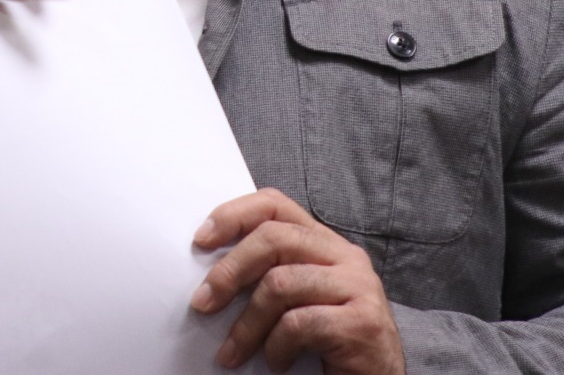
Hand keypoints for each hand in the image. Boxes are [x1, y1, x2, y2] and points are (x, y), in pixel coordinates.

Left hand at [191, 188, 403, 374]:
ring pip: (280, 284)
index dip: (234, 215)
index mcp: (326, 244)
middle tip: (202, 303)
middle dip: (229, 271)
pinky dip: (276, 347)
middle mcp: (346, 257)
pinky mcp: (362, 322)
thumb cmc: (330, 344)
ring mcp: (358, 287)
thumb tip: (211, 277)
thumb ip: (272, 274)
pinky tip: (275, 363)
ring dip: (246, 325)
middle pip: (273, 238)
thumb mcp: (299, 299)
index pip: (276, 205)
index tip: (201, 241)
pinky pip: (299, 323)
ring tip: (233, 353)